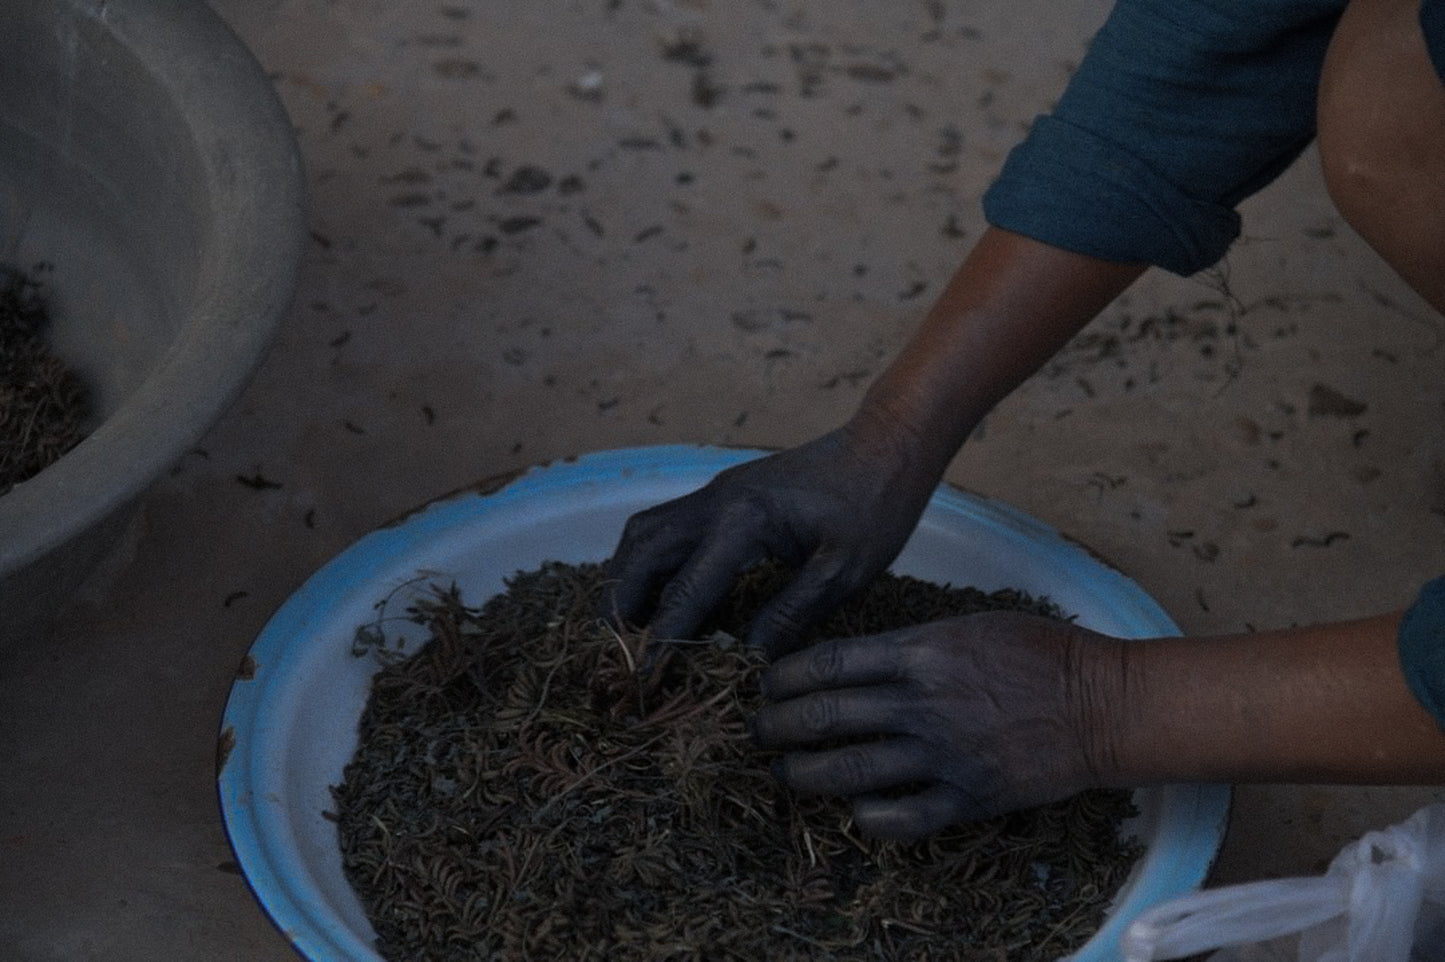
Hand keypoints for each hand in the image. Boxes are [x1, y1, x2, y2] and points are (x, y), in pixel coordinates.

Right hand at [607, 411, 943, 655]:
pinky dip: (648, 560)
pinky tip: (659, 592)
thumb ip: (793, 613)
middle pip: (641, 551)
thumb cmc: (874, 506)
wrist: (885, 445)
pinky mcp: (723, 493)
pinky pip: (665, 525)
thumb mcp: (845, 570)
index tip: (644, 679)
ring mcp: (715, 493)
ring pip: (644, 533)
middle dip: (621, 603)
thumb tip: (747, 656)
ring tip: (628, 625)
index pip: (686, 590)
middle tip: (617, 652)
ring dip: (627, 577)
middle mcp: (715, 501)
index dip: (661, 639)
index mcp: (744, 521)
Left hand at [750, 611, 1123, 840]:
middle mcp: (920, 702)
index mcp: (918, 652)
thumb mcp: (968, 625)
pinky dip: (865, 818)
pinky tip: (852, 813)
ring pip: (846, 772)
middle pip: (822, 717)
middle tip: (759, 732)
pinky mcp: (966, 797)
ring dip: (803, 775)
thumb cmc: (1039, 653)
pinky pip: (899, 818)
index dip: (782, 677)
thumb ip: (910, 643)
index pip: (826, 663)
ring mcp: (941, 754)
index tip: (765, 685)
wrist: (1103, 704)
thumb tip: (854, 660)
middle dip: (776, 726)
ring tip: (785, 773)